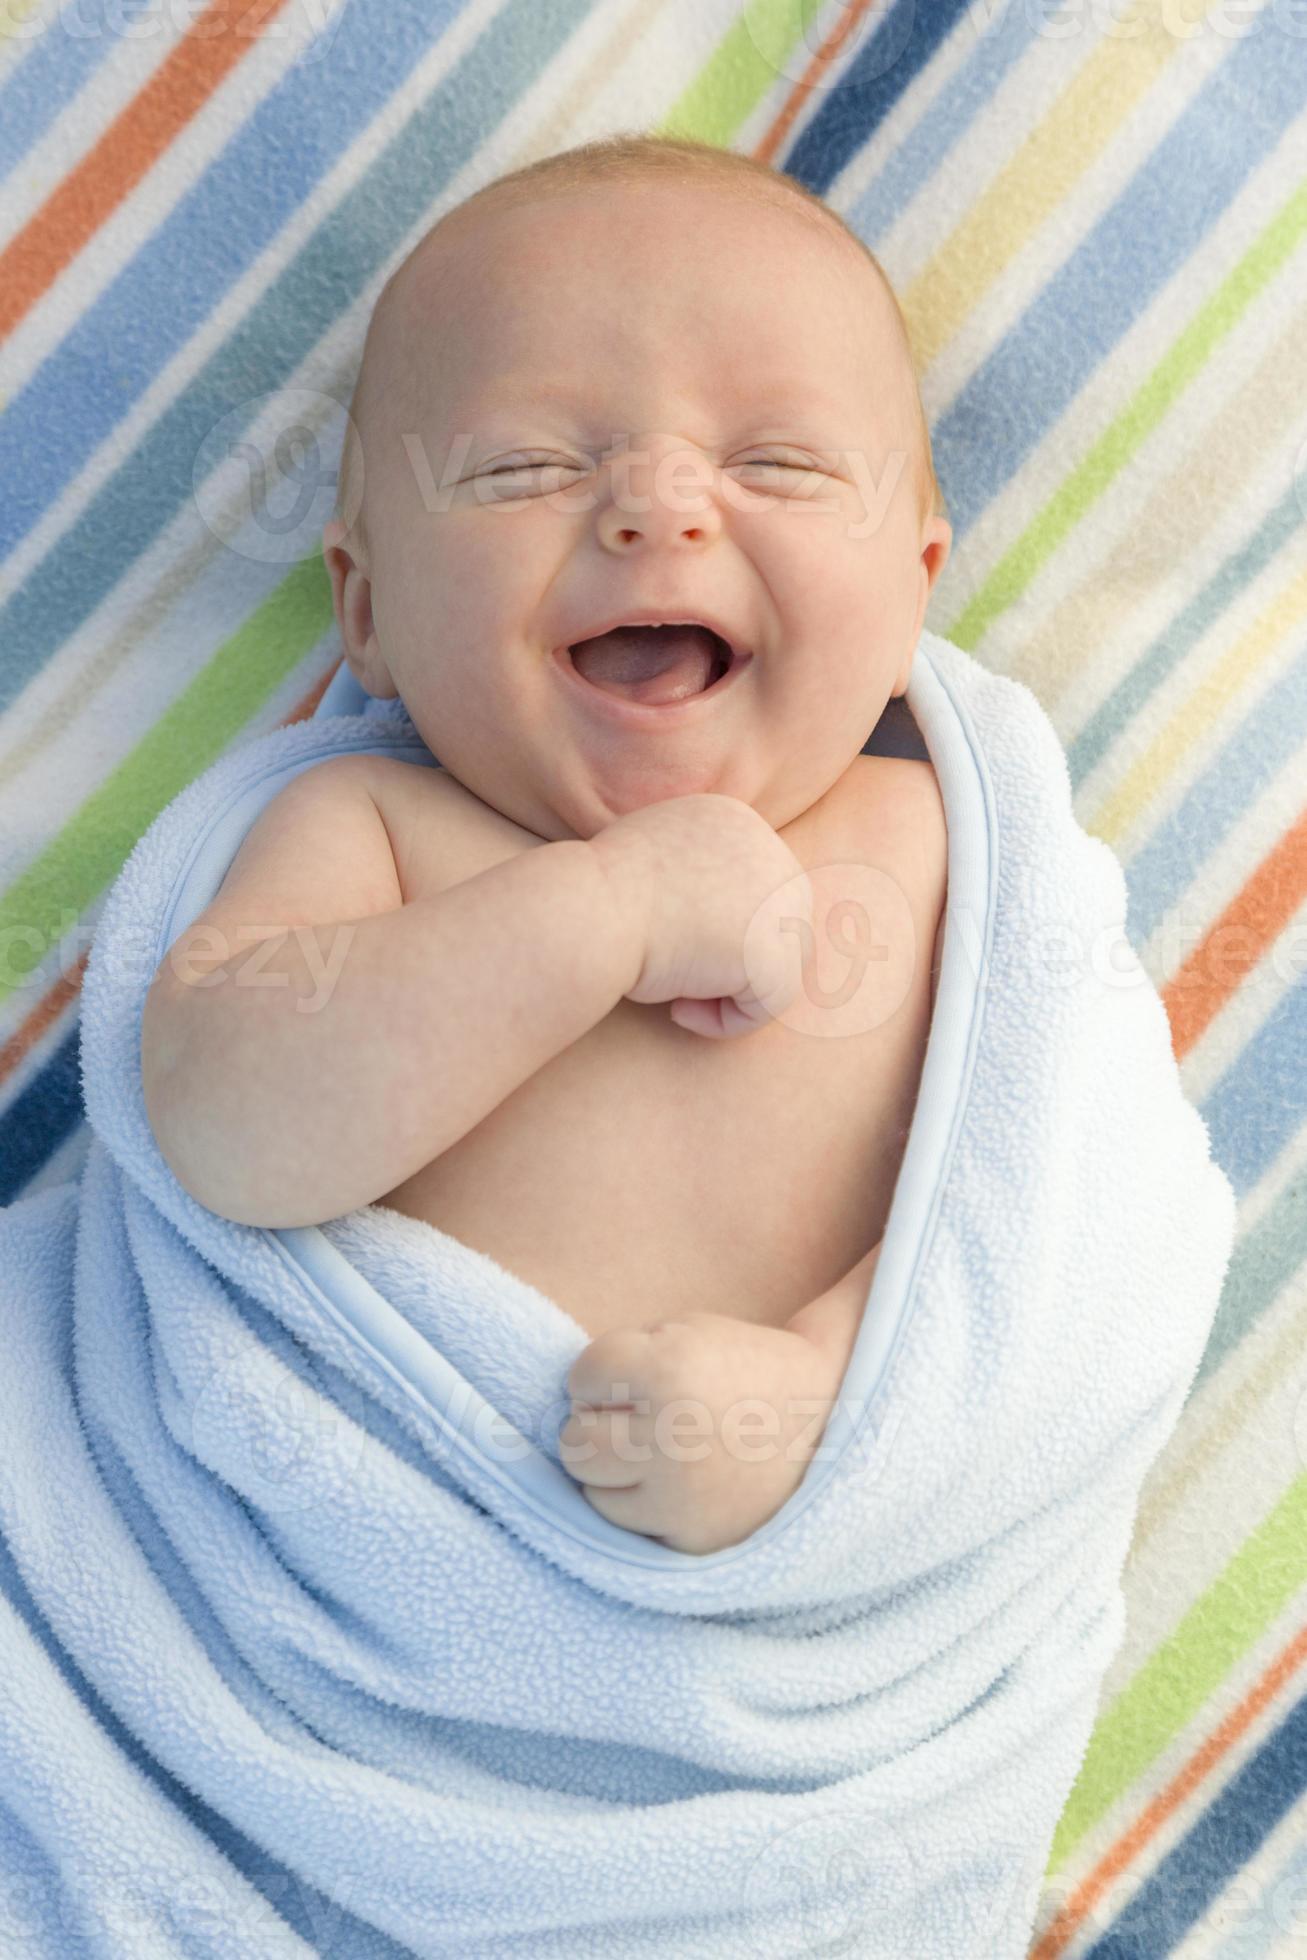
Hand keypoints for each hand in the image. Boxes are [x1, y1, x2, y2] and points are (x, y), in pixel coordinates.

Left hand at [557, 1312, 846, 1554]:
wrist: (830, 1422)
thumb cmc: (743, 1368)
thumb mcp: (685, 1332)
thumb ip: (622, 1360)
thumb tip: (550, 1409)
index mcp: (670, 1371)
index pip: (580, 1376)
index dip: (603, 1371)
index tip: (635, 1371)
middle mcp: (671, 1439)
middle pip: (573, 1441)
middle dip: (598, 1423)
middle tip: (635, 1415)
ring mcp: (681, 1498)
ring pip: (592, 1491)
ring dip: (612, 1469)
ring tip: (654, 1451)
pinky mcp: (690, 1541)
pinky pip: (627, 1526)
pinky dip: (640, 1505)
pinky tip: (673, 1483)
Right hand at [587, 793, 813, 1038]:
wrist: (589, 912)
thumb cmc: (597, 899)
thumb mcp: (649, 865)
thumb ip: (690, 875)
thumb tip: (715, 913)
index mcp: (736, 821)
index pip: (752, 890)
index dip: (718, 934)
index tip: (669, 949)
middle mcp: (769, 851)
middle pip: (777, 926)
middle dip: (735, 965)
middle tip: (679, 984)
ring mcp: (779, 902)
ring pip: (776, 967)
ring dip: (728, 995)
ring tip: (676, 998)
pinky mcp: (773, 954)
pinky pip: (766, 1005)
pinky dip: (725, 1021)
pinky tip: (678, 1009)